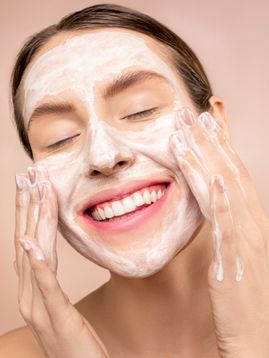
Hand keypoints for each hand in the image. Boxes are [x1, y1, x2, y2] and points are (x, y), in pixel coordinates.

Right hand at [14, 165, 108, 357]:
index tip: (31, 183)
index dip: (28, 211)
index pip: (28, 241)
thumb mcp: (60, 306)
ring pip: (32, 255)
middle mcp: (28, 294)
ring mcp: (38, 307)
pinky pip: (44, 286)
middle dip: (26, 205)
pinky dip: (36, 264)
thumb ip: (50, 282)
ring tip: (33, 193)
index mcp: (33, 288)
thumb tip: (46, 255)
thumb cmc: (74, 340)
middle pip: (25, 240)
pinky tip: (31, 244)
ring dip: (32, 222)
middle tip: (27, 175)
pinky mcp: (54, 317)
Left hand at [169, 108, 268, 356]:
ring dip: (207, 159)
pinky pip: (228, 222)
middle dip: (211, 142)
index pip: (232, 174)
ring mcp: (247, 239)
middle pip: (230, 172)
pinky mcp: (236, 259)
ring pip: (227, 189)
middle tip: (191, 114)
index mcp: (250, 221)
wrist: (251, 338)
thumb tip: (210, 200)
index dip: (218, 147)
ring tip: (187, 133)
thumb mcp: (231, 251)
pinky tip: (211, 176)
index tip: (201, 123)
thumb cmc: (237, 296)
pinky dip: (220, 197)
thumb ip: (223, 224)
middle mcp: (253, 223)